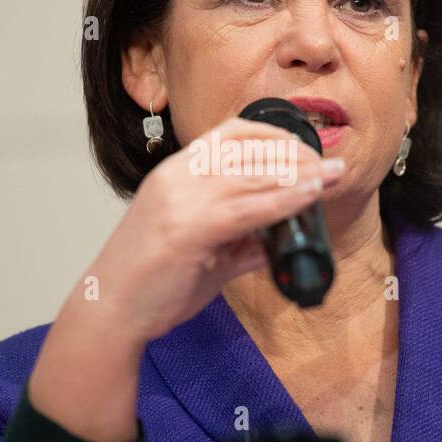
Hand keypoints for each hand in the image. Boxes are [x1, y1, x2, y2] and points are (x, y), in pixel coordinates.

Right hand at [89, 115, 345, 344]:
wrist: (110, 310)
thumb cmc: (151, 281)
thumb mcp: (201, 249)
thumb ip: (239, 238)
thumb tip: (278, 237)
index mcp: (176, 172)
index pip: (231, 132)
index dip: (275, 135)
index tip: (305, 149)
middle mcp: (178, 176)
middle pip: (249, 149)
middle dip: (298, 155)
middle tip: (331, 167)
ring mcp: (181, 199)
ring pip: (253, 174)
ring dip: (301, 174)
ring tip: (332, 177)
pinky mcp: (189, 228)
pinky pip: (248, 208)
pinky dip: (285, 200)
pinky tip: (309, 197)